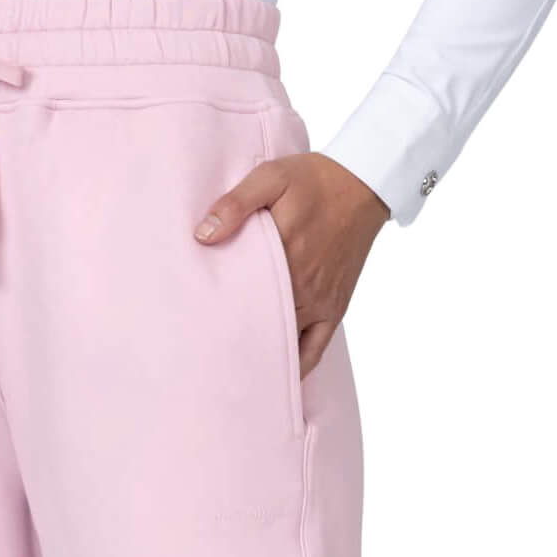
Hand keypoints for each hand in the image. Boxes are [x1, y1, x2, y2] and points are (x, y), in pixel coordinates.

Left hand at [196, 153, 388, 377]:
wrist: (363, 184)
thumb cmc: (314, 180)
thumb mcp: (271, 177)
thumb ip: (236, 204)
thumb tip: (203, 235)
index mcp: (283, 253)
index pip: (242, 294)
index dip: (217, 312)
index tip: (192, 326)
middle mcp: (303, 285)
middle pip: (260, 322)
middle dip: (233, 338)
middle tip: (203, 356)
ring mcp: (320, 302)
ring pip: (284, 340)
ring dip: (260, 353)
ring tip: (230, 371)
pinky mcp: (334, 309)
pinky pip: (315, 349)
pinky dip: (296, 366)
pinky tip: (277, 379)